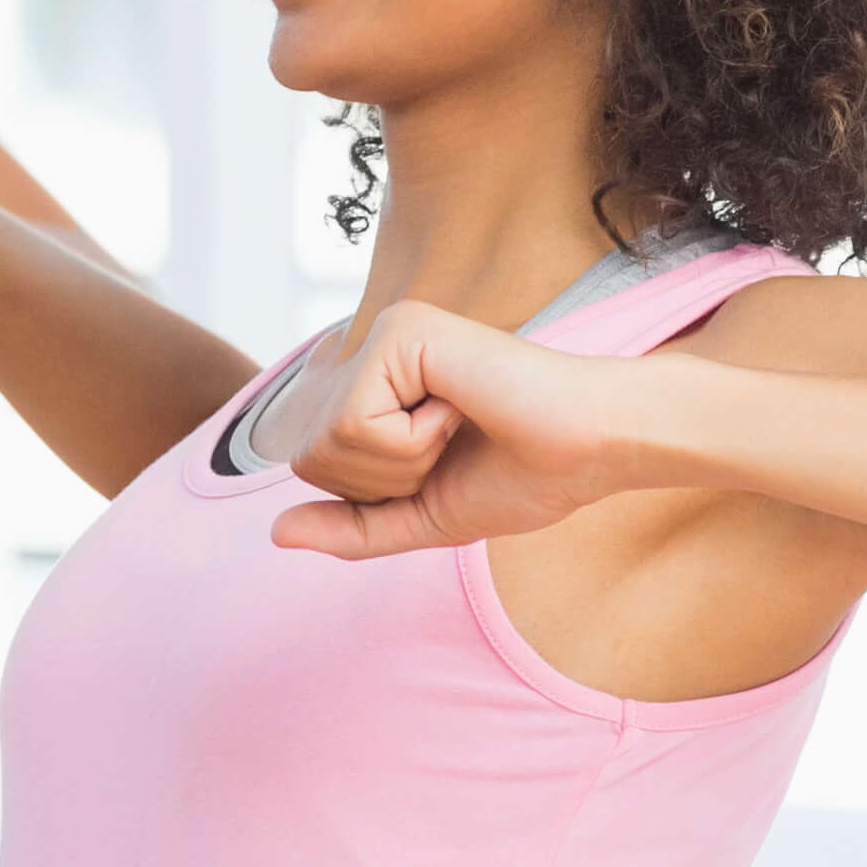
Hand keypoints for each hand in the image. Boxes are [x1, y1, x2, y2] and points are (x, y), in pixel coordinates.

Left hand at [268, 303, 648, 560]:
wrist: (591, 449)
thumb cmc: (523, 476)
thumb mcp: (422, 518)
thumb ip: (353, 528)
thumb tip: (276, 534)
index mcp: (377, 385)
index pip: (313, 464)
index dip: (373, 493)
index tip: (440, 465)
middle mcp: (374, 350)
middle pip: (309, 456)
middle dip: (382, 482)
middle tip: (451, 447)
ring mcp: (388, 334)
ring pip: (328, 441)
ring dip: (401, 462)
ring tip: (457, 425)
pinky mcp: (402, 331)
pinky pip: (356, 424)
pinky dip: (412, 442)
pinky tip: (460, 409)